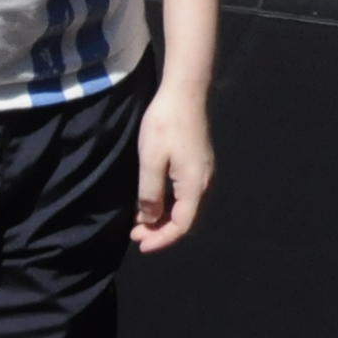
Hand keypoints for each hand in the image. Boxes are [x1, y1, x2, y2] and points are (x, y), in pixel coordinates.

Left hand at [135, 86, 217, 251]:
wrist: (185, 92)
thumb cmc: (165, 125)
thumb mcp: (150, 161)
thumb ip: (150, 194)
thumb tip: (150, 219)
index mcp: (194, 186)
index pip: (182, 225)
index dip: (162, 239)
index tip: (140, 244)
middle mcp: (203, 182)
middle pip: (185, 219)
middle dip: (160, 231)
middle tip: (134, 233)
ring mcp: (202, 172)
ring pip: (185, 206)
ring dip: (163, 218)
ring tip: (140, 221)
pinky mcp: (197, 162)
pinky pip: (184, 194)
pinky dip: (168, 204)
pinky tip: (152, 200)